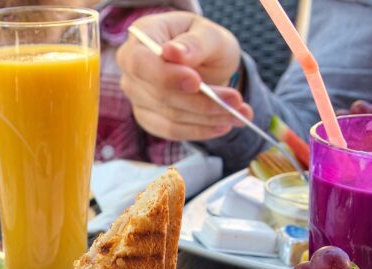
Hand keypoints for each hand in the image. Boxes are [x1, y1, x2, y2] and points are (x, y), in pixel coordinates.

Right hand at [117, 12, 251, 140]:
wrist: (205, 61)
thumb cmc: (204, 42)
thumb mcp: (208, 34)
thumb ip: (194, 43)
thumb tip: (173, 53)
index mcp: (141, 37)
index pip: (140, 62)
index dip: (166, 76)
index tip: (196, 82)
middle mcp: (132, 70)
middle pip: (160, 94)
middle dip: (201, 102)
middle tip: (236, 101)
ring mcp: (137, 97)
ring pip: (170, 116)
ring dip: (208, 119)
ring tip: (239, 113)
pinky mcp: (148, 118)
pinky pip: (172, 131)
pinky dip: (200, 130)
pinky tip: (223, 125)